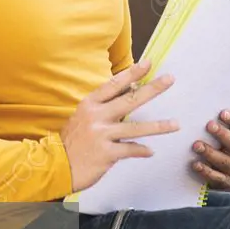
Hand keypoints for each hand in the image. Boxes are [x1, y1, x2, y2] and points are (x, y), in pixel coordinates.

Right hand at [60, 58, 178, 192]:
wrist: (54, 166)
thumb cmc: (71, 141)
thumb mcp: (82, 117)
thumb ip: (103, 107)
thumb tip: (129, 95)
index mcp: (90, 104)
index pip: (114, 84)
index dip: (132, 73)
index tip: (148, 63)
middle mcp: (96, 116)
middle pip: (130, 100)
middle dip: (152, 89)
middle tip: (170, 79)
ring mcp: (101, 135)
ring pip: (136, 128)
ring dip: (158, 126)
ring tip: (176, 124)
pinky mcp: (106, 154)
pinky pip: (130, 150)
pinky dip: (141, 150)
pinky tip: (151, 151)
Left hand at [191, 110, 229, 188]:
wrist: (208, 163)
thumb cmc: (210, 137)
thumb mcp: (214, 126)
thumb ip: (213, 116)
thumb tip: (201, 99)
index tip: (222, 113)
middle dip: (223, 135)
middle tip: (209, 126)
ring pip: (227, 162)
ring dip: (212, 153)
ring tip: (196, 145)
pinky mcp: (226, 181)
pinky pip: (218, 178)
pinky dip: (206, 171)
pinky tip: (195, 164)